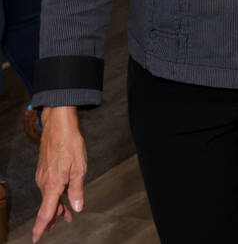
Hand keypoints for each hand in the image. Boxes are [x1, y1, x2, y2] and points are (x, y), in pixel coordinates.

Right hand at [34, 106, 86, 241]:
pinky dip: (55, 195)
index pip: (45, 212)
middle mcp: (44, 183)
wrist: (59, 127)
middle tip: (63, 223)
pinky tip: (63, 194)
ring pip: (48, 197)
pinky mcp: (43, 170)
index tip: (36, 238)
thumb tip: (77, 208)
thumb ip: (77, 190)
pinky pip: (48, 188)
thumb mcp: (80, 169)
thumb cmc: (71, 145)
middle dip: (54, 217)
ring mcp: (42, 176)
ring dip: (56, 205)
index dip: (41, 227)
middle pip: (47, 206)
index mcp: (53, 185)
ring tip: (66, 213)